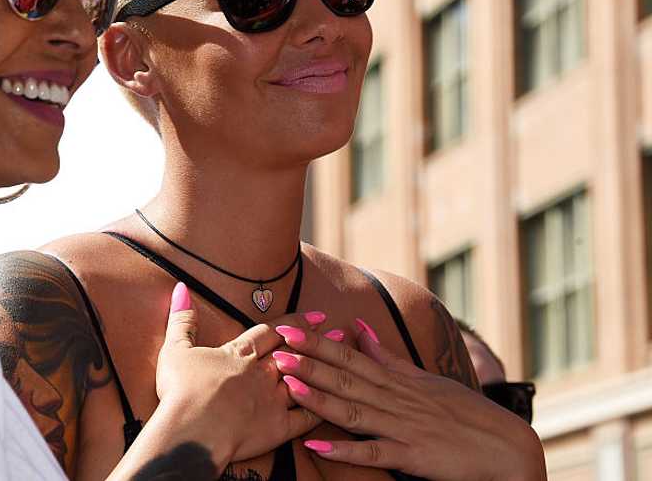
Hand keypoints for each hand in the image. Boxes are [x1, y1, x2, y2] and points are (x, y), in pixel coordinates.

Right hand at [153, 283, 323, 466]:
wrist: (192, 430)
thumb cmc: (180, 390)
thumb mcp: (176, 349)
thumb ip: (182, 320)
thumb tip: (181, 287)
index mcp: (239, 354)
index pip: (271, 332)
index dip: (294, 323)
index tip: (314, 315)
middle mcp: (261, 373)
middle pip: (294, 351)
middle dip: (316, 340)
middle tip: (337, 330)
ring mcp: (273, 400)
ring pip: (306, 379)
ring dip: (325, 369)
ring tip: (346, 359)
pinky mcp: (278, 429)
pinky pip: (306, 417)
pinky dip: (321, 408)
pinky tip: (335, 402)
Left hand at [274, 321, 545, 480]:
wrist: (505, 447)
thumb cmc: (463, 412)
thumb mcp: (425, 379)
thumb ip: (388, 356)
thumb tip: (358, 326)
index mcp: (397, 380)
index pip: (351, 356)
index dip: (318, 343)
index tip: (290, 329)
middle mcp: (396, 399)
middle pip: (346, 378)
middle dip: (309, 363)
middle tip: (277, 350)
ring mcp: (402, 427)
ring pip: (353, 410)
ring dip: (319, 398)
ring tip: (288, 386)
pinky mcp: (411, 456)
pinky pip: (373, 452)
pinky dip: (344, 449)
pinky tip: (316, 443)